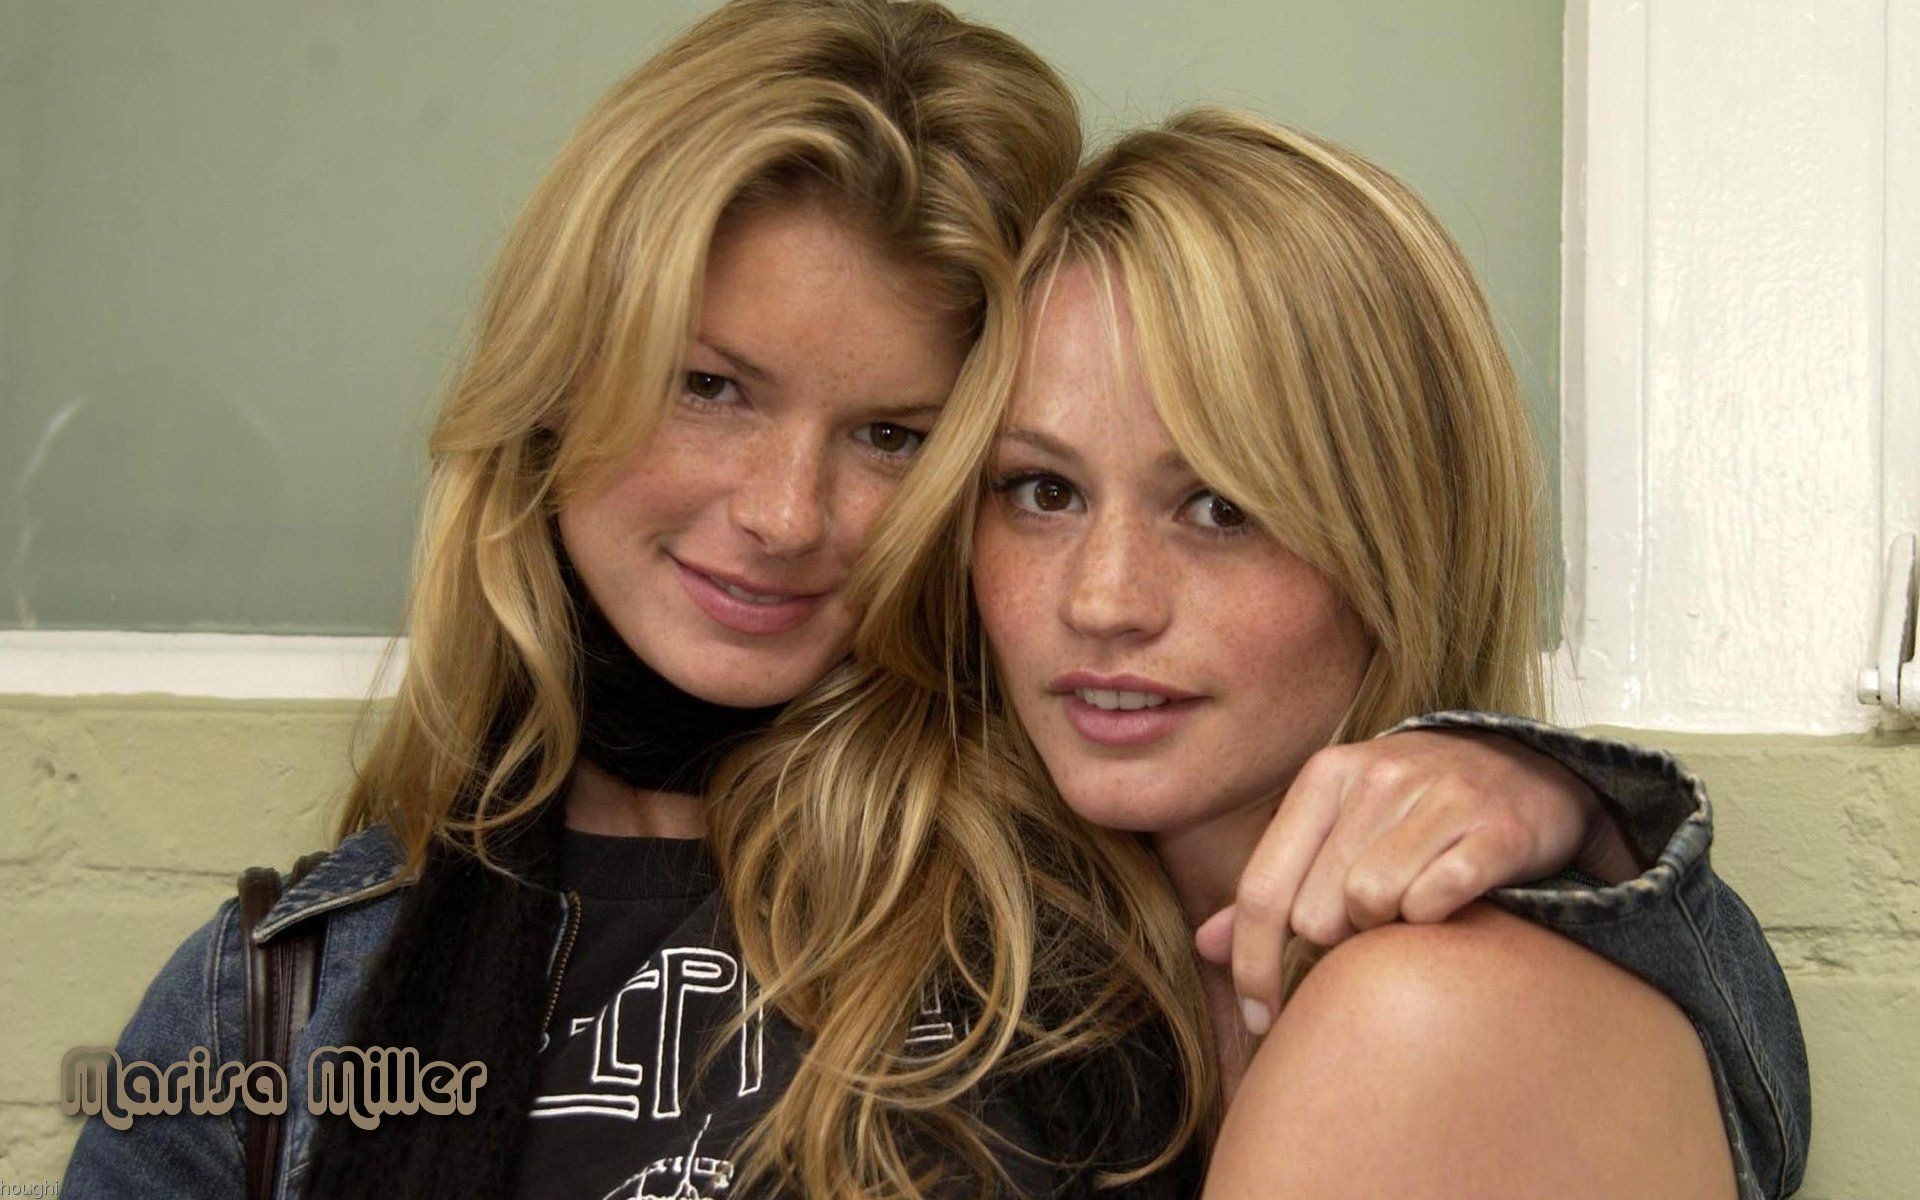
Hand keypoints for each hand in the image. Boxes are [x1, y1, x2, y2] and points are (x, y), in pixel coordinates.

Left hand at [1193, 728, 1637, 1035]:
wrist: (1529, 770)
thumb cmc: (1413, 814)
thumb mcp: (1337, 828)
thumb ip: (1275, 886)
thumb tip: (1206, 947)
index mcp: (1325, 775)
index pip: (1263, 888)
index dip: (1252, 963)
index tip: (1258, 1015)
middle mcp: (1378, 776)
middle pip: (1317, 911)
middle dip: (1335, 940)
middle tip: (1368, 927)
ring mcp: (1440, 797)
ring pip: (1373, 906)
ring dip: (1386, 929)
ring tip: (1409, 906)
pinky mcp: (1497, 827)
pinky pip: (1437, 900)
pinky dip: (1434, 917)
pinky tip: (1449, 902)